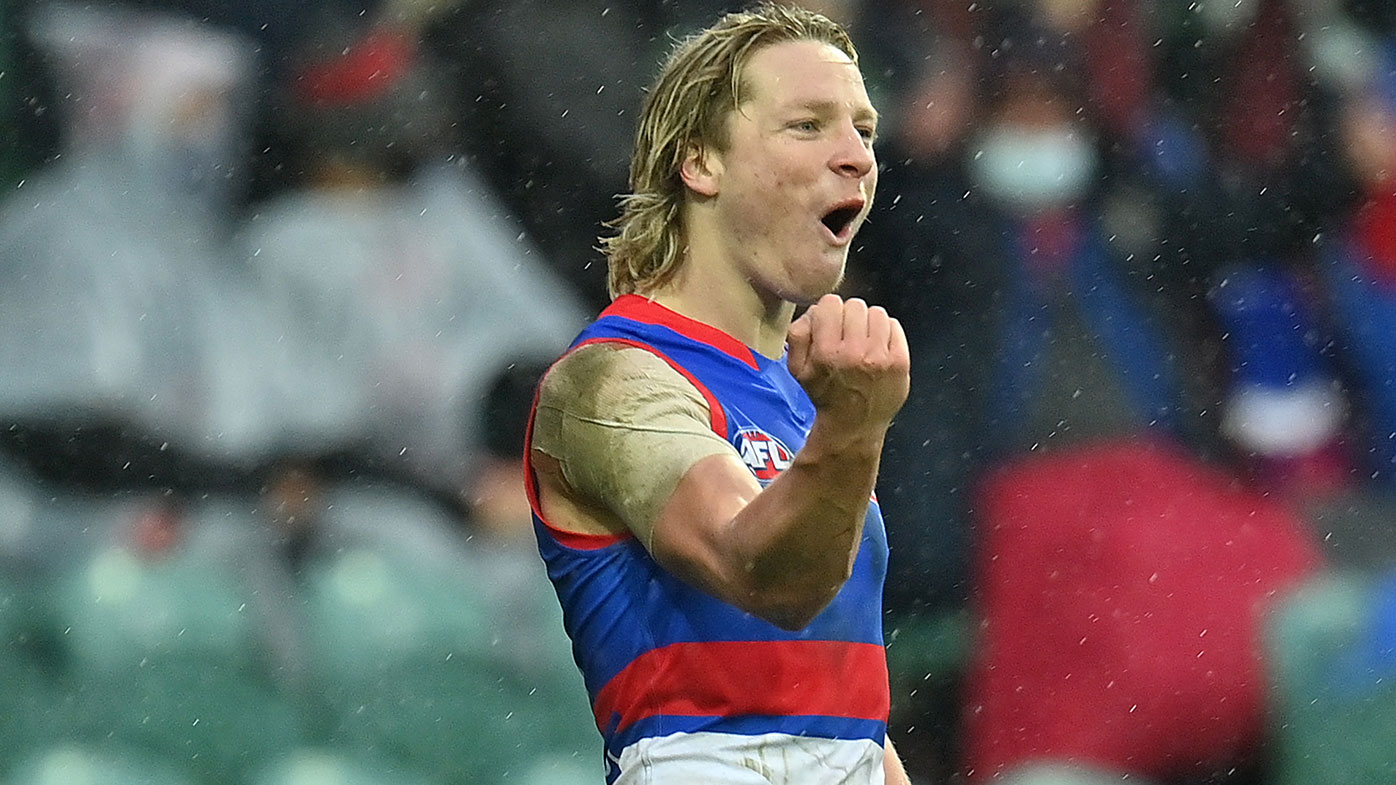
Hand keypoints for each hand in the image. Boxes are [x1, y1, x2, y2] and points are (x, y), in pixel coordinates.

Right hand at [786, 294, 909, 435]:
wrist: (854, 424)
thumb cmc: (826, 394)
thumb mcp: (797, 369)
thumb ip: (798, 334)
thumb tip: (813, 311)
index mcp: (826, 353)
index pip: (830, 303)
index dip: (828, 312)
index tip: (829, 325)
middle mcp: (854, 353)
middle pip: (855, 305)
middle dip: (849, 317)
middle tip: (847, 335)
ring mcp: (880, 357)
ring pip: (876, 312)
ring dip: (868, 323)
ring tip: (864, 341)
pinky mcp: (900, 361)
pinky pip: (894, 325)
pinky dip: (886, 332)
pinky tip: (878, 347)